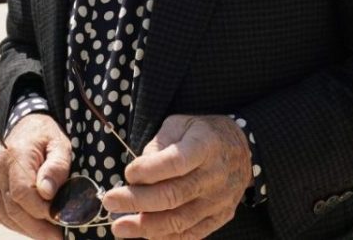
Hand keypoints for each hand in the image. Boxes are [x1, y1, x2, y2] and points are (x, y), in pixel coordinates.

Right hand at [0, 113, 71, 238]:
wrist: (26, 127)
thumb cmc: (47, 138)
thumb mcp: (60, 146)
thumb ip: (56, 167)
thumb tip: (47, 193)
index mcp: (16, 155)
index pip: (22, 192)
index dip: (40, 211)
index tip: (60, 219)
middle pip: (12, 208)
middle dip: (37, 228)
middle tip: (57, 237)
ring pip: (5, 215)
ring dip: (27, 230)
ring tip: (48, 234)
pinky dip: (16, 224)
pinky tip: (33, 227)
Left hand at [102, 114, 251, 238]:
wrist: (243, 148)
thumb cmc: (202, 134)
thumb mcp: (180, 124)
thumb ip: (157, 145)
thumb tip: (136, 175)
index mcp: (205, 145)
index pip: (175, 162)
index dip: (148, 171)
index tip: (128, 173)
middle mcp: (214, 175)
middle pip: (173, 195)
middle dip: (137, 201)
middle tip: (109, 201)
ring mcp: (219, 200)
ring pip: (180, 220)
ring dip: (146, 226)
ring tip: (120, 227)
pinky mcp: (220, 216)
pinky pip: (192, 234)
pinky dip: (166, 238)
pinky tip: (144, 235)